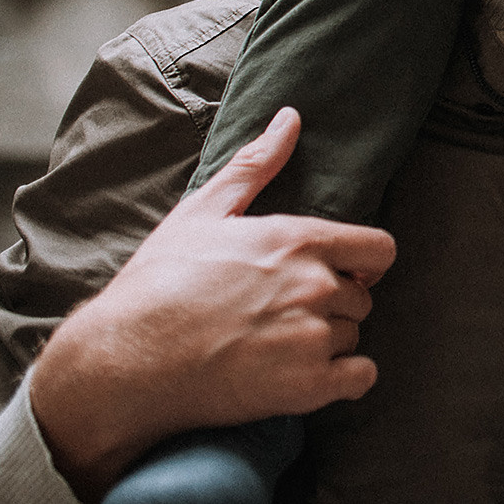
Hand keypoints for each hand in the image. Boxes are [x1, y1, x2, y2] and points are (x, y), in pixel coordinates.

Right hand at [30, 108, 396, 499]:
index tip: (333, 274)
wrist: (122, 360)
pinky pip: (359, 378)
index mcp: (300, 240)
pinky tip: (302, 376)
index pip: (380, 250)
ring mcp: (313, 337)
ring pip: (354, 336)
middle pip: (362, 297)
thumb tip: (290, 117)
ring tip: (274, 345)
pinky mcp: (306, 386)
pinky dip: (340, 379)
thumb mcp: (203, 212)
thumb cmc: (158, 283)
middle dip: (333, 304)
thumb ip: (256, 164)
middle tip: (283, 314)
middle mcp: (315, 285)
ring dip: (328, 342)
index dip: (360, 264)